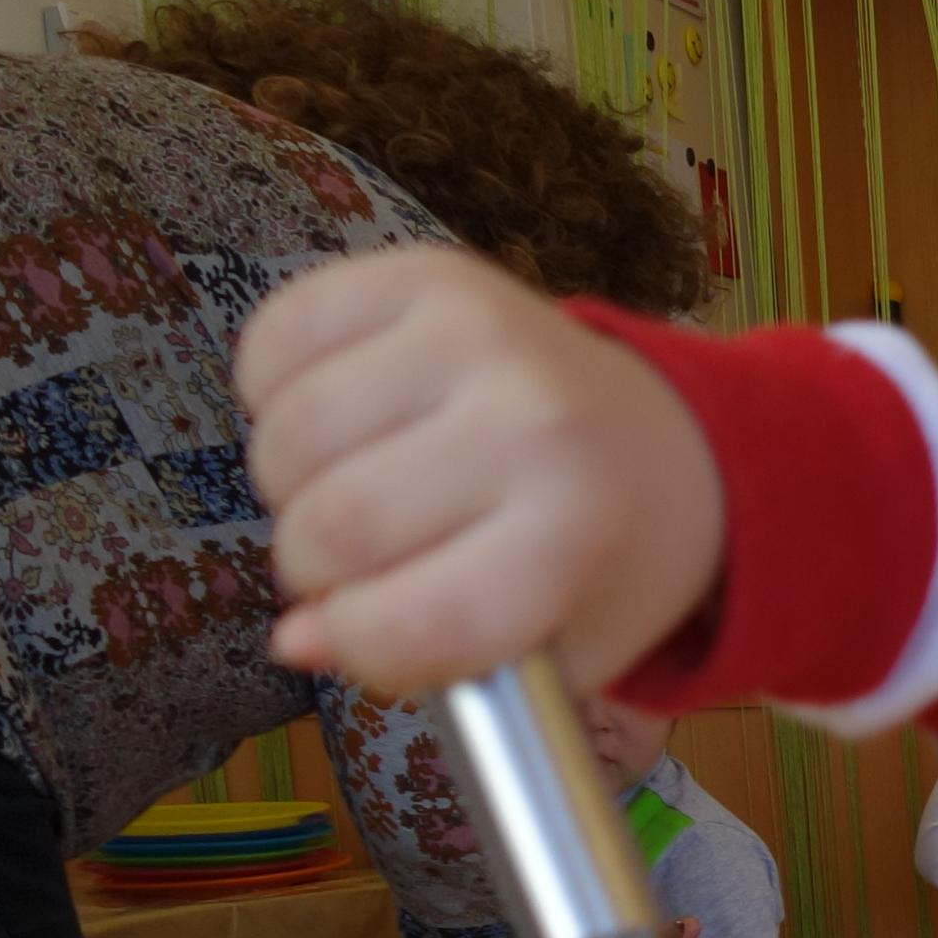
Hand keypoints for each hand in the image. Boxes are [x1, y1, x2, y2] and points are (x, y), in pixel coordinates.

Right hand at [237, 246, 726, 699]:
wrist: (664, 435)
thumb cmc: (602, 555)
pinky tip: (340, 417)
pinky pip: (275, 341)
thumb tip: (296, 640)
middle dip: (315, 568)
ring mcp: (477, 337)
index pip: (410, 622)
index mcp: (576, 539)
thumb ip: (435, 663)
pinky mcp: (426, 274)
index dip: (359, 644)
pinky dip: (274, 393)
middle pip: (334, 529)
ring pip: (291, 438)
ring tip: (348, 487)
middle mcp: (532, 426)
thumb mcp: (559, 646)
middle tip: (354, 560)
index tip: (362, 631)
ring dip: (288, 484)